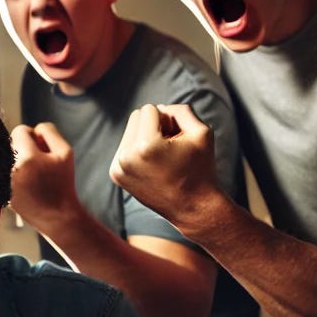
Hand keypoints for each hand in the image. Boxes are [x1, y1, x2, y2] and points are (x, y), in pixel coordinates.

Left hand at [10, 123, 82, 231]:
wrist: (56, 216)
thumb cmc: (62, 182)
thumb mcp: (65, 152)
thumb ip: (49, 132)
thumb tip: (33, 129)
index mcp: (27, 157)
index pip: (20, 130)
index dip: (32, 136)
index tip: (41, 149)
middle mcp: (10, 169)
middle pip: (10, 143)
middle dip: (24, 149)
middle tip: (38, 164)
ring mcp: (3, 181)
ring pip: (5, 157)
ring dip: (17, 161)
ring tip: (32, 176)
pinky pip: (3, 171)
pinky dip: (13, 174)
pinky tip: (26, 185)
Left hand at [109, 103, 224, 225]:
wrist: (192, 207)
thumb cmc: (200, 168)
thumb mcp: (201, 132)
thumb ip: (180, 110)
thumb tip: (158, 108)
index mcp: (145, 146)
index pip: (149, 109)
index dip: (168, 119)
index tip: (177, 139)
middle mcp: (126, 158)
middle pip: (135, 117)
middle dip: (154, 126)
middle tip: (171, 146)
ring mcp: (118, 168)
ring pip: (129, 132)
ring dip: (146, 137)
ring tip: (163, 157)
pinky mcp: (116, 175)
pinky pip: (124, 147)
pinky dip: (138, 150)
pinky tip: (153, 165)